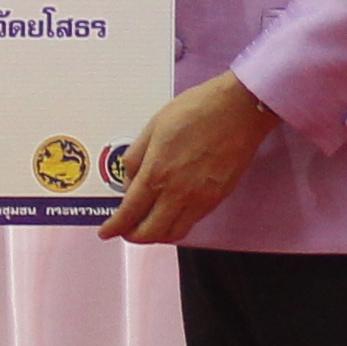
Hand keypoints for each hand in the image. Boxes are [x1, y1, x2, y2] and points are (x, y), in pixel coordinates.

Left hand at [101, 72, 272, 245]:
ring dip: (157, 235)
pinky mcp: (218, 198)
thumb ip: (136, 157)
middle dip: (134, 236)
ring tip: (149, 224)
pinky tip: (171, 212)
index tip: (106, 232)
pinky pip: (192, 222)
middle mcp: (177, 193)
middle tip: (126, 230)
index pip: (130, 212)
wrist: (240, 109)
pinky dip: (177, 224)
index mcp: (156, 172)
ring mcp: (200, 199)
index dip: (115, 227)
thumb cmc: (196, 109)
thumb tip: (129, 182)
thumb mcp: (153, 126)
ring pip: (174, 234)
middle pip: (151, 233)